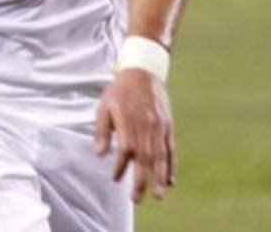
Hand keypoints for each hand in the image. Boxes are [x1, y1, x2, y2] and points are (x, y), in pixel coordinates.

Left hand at [94, 68, 174, 202]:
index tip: (115, 178)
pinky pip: (171, 149)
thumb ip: (102, 131)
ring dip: (159, 178)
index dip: (121, 166)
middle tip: (137, 200)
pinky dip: (171, 166)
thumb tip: (99, 154)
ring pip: (161, 156)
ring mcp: (160, 127)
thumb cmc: (119, 91)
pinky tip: (170, 181)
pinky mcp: (168, 126)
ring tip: (157, 196)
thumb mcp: (104, 107)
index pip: (126, 150)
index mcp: (129, 122)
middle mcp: (146, 126)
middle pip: (145, 158)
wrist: (143, 72)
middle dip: (141, 180)